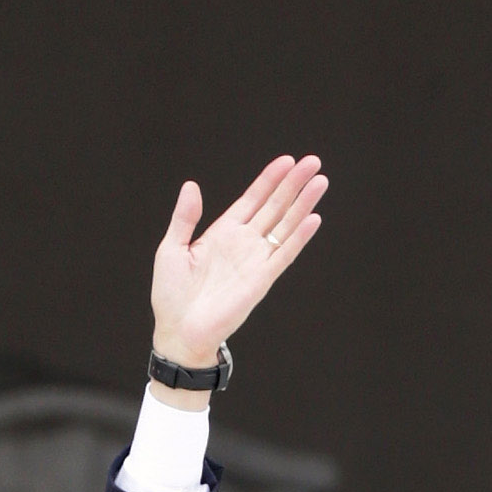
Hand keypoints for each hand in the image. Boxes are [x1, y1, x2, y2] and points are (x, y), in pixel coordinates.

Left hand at [149, 154, 326, 390]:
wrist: (178, 330)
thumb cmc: (171, 294)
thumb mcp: (171, 249)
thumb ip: (184, 218)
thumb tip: (191, 186)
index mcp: (222, 233)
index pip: (251, 200)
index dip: (268, 180)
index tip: (286, 160)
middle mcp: (243, 243)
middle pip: (274, 206)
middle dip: (292, 184)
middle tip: (313, 161)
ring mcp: (255, 260)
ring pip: (285, 225)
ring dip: (303, 204)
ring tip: (320, 181)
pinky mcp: (262, 279)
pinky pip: (284, 254)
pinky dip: (299, 237)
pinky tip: (313, 218)